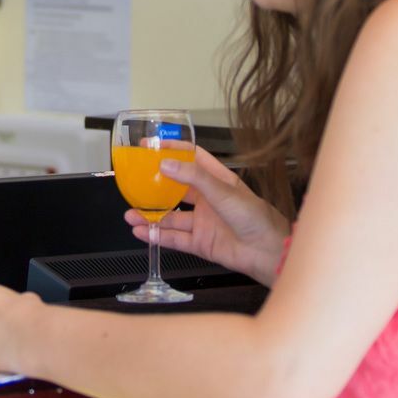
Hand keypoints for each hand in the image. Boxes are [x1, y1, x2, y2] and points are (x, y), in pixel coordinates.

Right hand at [129, 147, 289, 283]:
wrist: (267, 251)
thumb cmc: (255, 217)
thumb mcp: (223, 190)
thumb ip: (193, 177)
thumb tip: (167, 164)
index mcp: (217, 181)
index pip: (191, 159)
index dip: (172, 150)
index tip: (151, 146)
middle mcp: (208, 200)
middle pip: (175, 190)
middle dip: (154, 187)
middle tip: (134, 182)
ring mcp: (203, 222)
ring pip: (170, 217)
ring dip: (150, 215)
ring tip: (130, 213)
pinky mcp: (200, 242)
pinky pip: (173, 238)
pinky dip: (156, 235)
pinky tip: (142, 231)